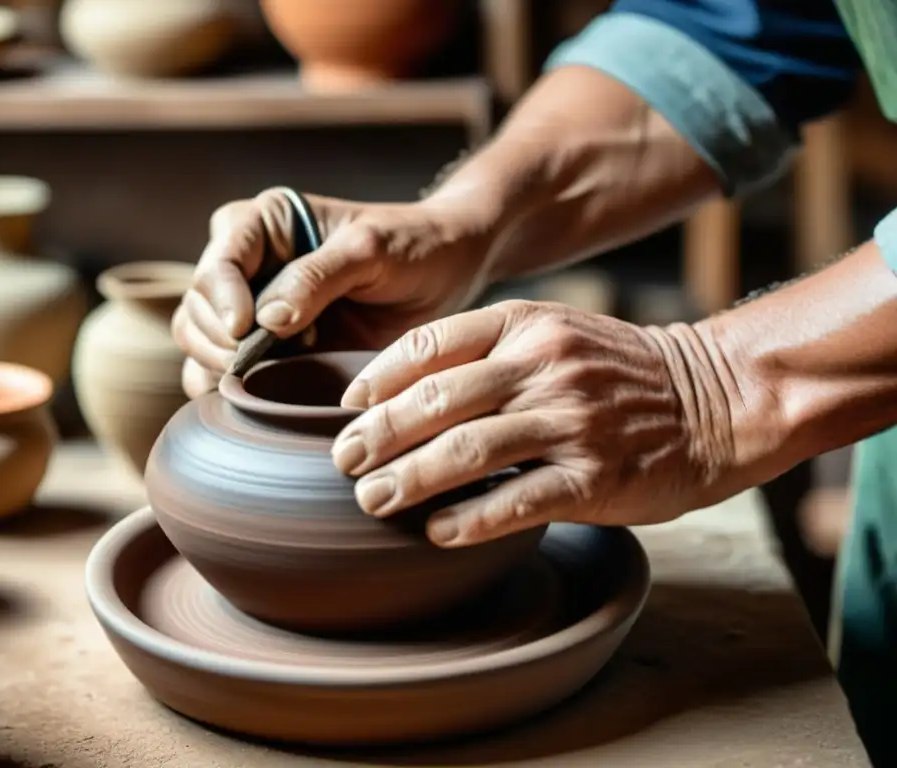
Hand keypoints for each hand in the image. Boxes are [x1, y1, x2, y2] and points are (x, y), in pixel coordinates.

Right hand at [173, 187, 491, 397]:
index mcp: (261, 225)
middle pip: (196, 309)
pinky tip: (257, 401)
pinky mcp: (270, 352)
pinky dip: (227, 394)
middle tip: (259, 362)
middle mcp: (247, 266)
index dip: (220, 300)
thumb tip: (265, 320)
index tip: (245, 330)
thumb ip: (317, 277)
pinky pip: (224, 376)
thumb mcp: (369, 249)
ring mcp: (253, 312)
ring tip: (270, 376)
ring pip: (199, 345)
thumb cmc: (411, 245)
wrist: (446, 272)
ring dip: (219, 369)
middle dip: (218, 340)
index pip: (216, 264)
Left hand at [331, 300, 739, 546]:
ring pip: (468, 450)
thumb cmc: (617, 373)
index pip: (431, 345)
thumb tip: (405, 390)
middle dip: (379, 434)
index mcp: (525, 325)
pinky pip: (518, 500)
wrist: (712, 399)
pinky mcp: (596, 476)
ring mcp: (571, 421)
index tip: (347, 408)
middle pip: (437, 400)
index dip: (378, 378)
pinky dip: (470, 519)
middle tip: (344, 462)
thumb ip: (490, 352)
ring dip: (410, 479)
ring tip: (371, 500)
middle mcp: (544, 366)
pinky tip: (435, 532)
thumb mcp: (555, 334)